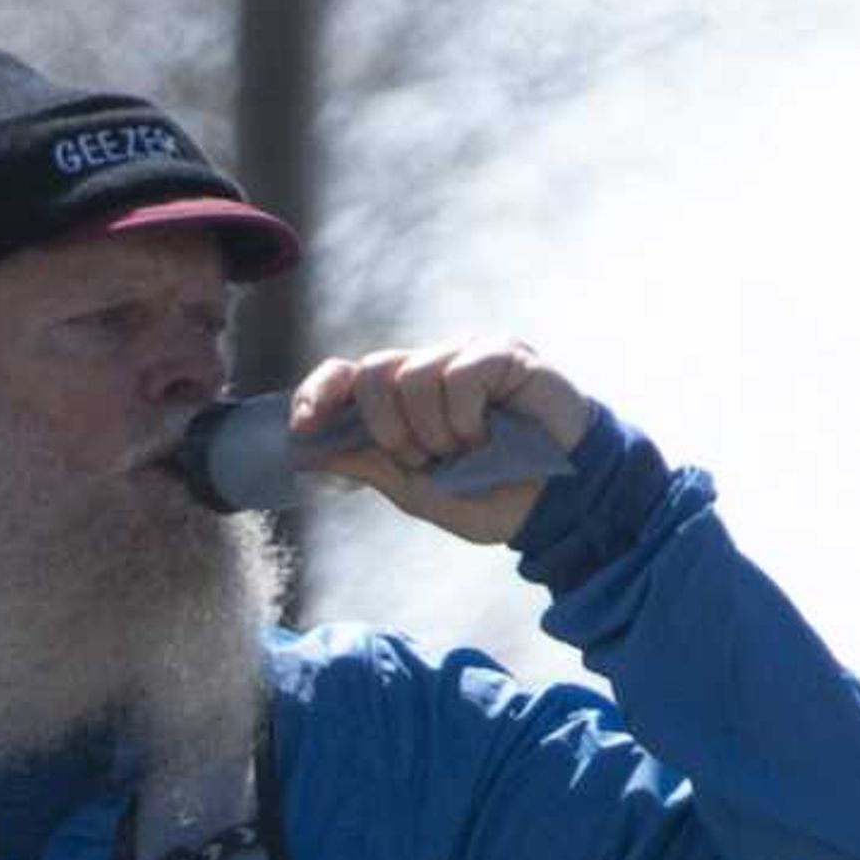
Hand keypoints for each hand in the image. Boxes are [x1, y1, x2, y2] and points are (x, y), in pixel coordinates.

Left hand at [291, 338, 595, 545]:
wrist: (556, 506)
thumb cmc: (492, 496)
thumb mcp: (416, 491)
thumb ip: (368, 466)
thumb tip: (308, 452)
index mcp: (403, 398)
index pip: (346, 374)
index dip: (317, 392)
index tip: (303, 427)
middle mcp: (431, 367)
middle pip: (372, 370)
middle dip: (387, 429)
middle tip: (425, 459)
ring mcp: (467, 355)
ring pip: (413, 373)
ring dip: (433, 430)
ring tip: (468, 450)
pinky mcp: (504, 353)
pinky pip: (460, 373)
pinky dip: (466, 416)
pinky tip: (490, 434)